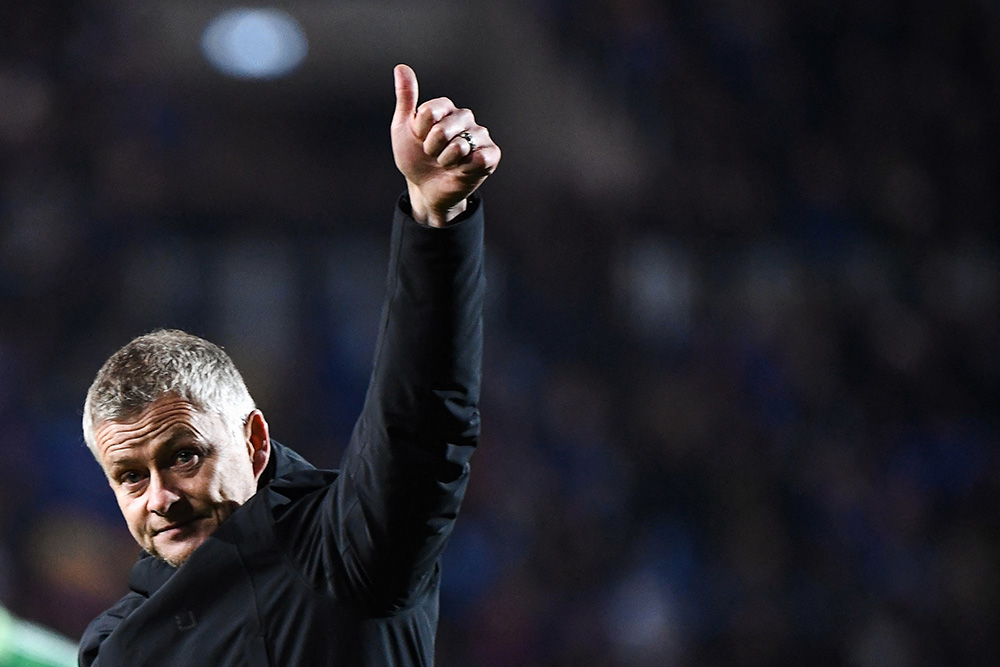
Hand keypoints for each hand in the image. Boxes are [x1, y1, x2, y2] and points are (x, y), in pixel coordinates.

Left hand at [391, 64, 500, 226]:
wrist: (424, 188)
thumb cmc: (415, 157)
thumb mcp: (403, 128)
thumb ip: (406, 98)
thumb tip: (401, 67)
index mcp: (446, 108)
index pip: (429, 112)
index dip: (419, 131)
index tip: (419, 138)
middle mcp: (465, 118)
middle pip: (442, 130)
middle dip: (431, 149)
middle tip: (433, 154)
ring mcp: (480, 136)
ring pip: (459, 146)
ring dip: (445, 161)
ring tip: (446, 163)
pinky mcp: (490, 155)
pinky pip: (479, 158)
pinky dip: (464, 168)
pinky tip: (461, 170)